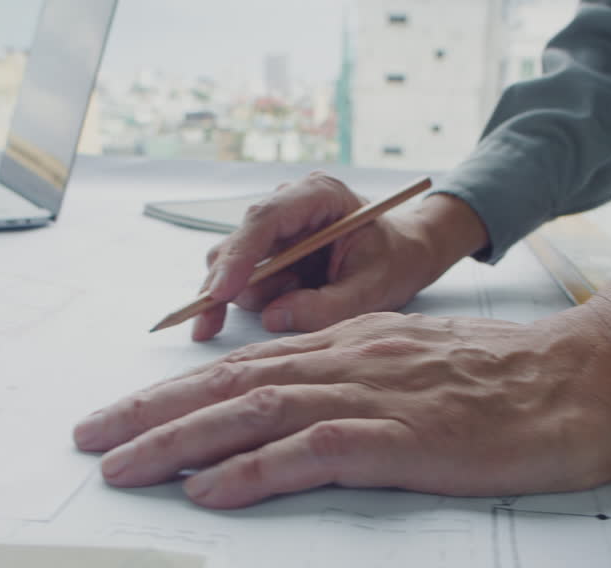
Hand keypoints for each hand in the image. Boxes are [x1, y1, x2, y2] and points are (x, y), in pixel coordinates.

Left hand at [74, 246, 610, 508]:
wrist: (593, 377)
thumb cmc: (514, 383)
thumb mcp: (421, 372)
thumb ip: (363, 386)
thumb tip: (303, 419)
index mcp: (353, 346)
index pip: (246, 366)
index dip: (178, 392)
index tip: (124, 415)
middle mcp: (350, 361)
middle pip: (230, 384)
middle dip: (151, 413)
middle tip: (90, 440)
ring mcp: (376, 395)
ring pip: (254, 412)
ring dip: (179, 442)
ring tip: (120, 468)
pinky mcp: (407, 437)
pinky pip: (314, 451)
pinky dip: (254, 470)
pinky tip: (209, 492)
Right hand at [192, 171, 486, 340]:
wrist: (404, 255)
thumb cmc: (394, 263)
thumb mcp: (372, 290)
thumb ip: (327, 306)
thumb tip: (273, 318)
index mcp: (319, 196)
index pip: (265, 219)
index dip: (239, 256)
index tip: (221, 293)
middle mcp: (289, 203)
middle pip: (237, 242)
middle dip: (224, 286)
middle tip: (207, 328)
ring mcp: (277, 226)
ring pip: (234, 264)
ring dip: (254, 295)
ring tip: (300, 299)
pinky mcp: (269, 249)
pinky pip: (243, 277)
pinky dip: (252, 299)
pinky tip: (282, 305)